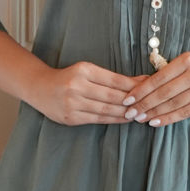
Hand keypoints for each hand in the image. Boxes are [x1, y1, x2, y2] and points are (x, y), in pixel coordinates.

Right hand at [28, 61, 149, 125]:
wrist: (40, 88)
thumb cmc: (68, 78)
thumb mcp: (86, 70)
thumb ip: (109, 77)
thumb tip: (138, 81)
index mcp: (83, 70)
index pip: (114, 80)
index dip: (132, 85)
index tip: (148, 87)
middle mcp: (77, 86)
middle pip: (112, 96)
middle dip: (132, 101)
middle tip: (149, 104)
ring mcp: (73, 104)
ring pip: (106, 110)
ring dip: (125, 113)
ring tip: (141, 113)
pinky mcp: (71, 118)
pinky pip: (98, 119)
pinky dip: (114, 120)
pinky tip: (125, 119)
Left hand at [121, 51, 189, 126]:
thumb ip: (174, 71)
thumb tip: (148, 86)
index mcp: (186, 59)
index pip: (158, 78)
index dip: (140, 90)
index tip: (127, 99)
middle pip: (162, 92)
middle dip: (143, 104)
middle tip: (129, 113)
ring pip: (172, 104)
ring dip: (153, 113)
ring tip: (139, 119)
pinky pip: (184, 112)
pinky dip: (168, 118)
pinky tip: (155, 122)